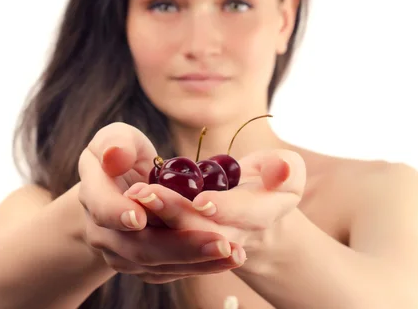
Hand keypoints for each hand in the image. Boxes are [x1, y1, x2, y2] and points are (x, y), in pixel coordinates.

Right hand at [77, 122, 245, 283]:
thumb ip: (116, 142)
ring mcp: (121, 253)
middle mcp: (102, 231)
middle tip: (219, 243)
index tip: (140, 217)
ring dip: (197, 262)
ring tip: (234, 254)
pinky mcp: (141, 265)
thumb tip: (114, 155)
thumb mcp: (119, 138)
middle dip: (180, 247)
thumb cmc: (124, 154)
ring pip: (156, 265)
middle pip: (138, 247)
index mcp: (93, 194)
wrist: (119, 187)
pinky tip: (227, 260)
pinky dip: (200, 266)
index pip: (103, 210)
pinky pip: (169, 271)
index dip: (118, 214)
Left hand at [125, 149, 305, 249]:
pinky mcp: (189, 249)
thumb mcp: (288, 170)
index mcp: (267, 214)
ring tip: (135, 194)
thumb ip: (283, 168)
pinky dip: (148, 228)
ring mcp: (212, 246)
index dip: (226, 209)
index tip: (201, 200)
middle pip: (205, 232)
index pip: (247, 216)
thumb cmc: (274, 181)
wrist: (256, 216)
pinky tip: (130, 205)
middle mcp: (239, 238)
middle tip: (145, 191)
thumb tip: (281, 170)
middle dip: (175, 212)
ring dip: (156, 220)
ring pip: (181, 241)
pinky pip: (167, 246)